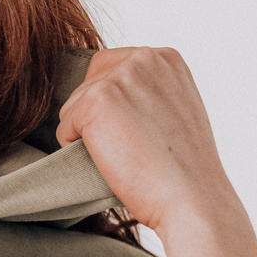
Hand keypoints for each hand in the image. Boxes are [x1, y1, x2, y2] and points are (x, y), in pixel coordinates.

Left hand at [56, 47, 256, 256]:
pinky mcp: (95, 100)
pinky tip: (111, 161)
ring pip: (74, 104)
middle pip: (90, 81)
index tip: (134, 132)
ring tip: (124, 155)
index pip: (112, 67)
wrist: (191, 199)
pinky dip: (75, 148)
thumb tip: (109, 97)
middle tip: (125, 146)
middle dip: (95, 115)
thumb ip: (146, 91)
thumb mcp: (174, 111)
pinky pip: (65, 125)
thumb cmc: (183, 169)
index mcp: (166, 58)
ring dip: (87, 133)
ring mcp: (119, 77)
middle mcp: (143, 59)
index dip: (112, 105)